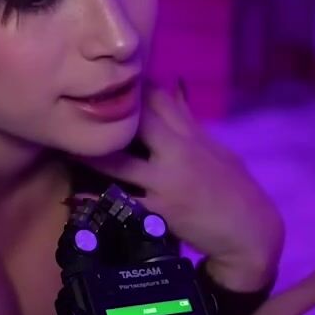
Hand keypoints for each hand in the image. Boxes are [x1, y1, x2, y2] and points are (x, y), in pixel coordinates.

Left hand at [79, 84, 283, 289]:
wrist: (252, 232)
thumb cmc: (234, 187)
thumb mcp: (216, 149)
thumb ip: (189, 120)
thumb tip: (172, 89)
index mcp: (191, 135)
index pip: (157, 99)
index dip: (128, 88)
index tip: (101, 82)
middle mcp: (178, 152)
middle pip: (133, 123)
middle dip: (102, 117)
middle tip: (70, 112)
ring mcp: (168, 182)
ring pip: (118, 163)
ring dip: (88, 156)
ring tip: (62, 149)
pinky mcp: (162, 211)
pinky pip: (123, 203)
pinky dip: (97, 200)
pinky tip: (74, 196)